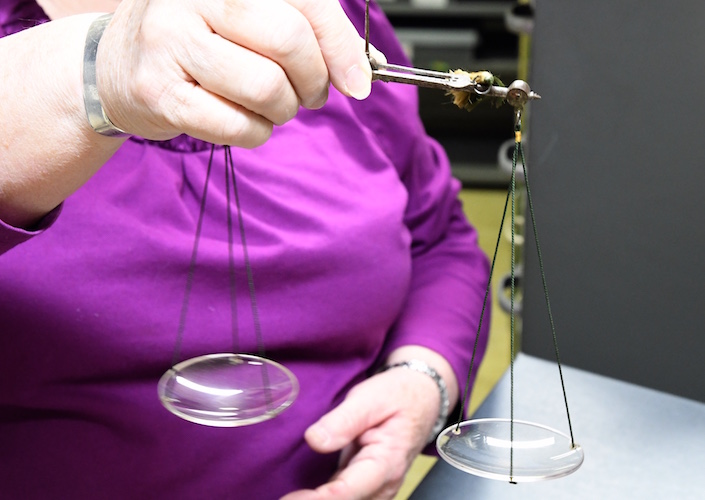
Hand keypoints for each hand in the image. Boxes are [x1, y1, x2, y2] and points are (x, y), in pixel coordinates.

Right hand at [97, 0, 375, 145]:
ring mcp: (170, 41)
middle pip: (289, 41)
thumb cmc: (196, 39)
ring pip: (266, 88)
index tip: (358, 82)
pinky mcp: (159, 92)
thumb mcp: (249, 19)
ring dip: (282, 111)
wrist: (116, 64)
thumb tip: (361, 71)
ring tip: (270, 106)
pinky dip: (256, 133)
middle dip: (313, 81)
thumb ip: (306, 31)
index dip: (341, 47)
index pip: (306, 2)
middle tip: (307, 94)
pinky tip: (244, 122)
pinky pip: (238, 126)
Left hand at [281, 366, 441, 499]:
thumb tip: (314, 440)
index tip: (288, 499)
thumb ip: (343, 420)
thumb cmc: (397, 395)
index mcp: (386, 463)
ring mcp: (377, 489)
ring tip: (290, 497)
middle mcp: (384, 485)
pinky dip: (325, 497)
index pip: (346, 493)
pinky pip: (345, 499)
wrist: (422, 398)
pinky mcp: (367, 487)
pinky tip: (302, 495)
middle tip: (285, 497)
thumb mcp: (370, 398)